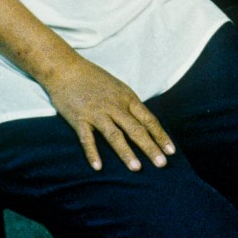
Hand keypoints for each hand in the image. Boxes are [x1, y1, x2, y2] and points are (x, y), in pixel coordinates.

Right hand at [46, 56, 174, 171]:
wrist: (66, 69)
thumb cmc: (94, 79)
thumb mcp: (118, 89)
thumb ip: (130, 106)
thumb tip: (145, 124)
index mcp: (127, 98)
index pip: (149, 120)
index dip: (160, 136)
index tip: (171, 151)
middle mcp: (115, 106)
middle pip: (136, 129)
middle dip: (150, 147)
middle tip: (162, 164)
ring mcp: (97, 113)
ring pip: (114, 135)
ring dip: (126, 152)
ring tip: (136, 168)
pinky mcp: (79, 119)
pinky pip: (87, 139)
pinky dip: (92, 153)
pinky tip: (98, 167)